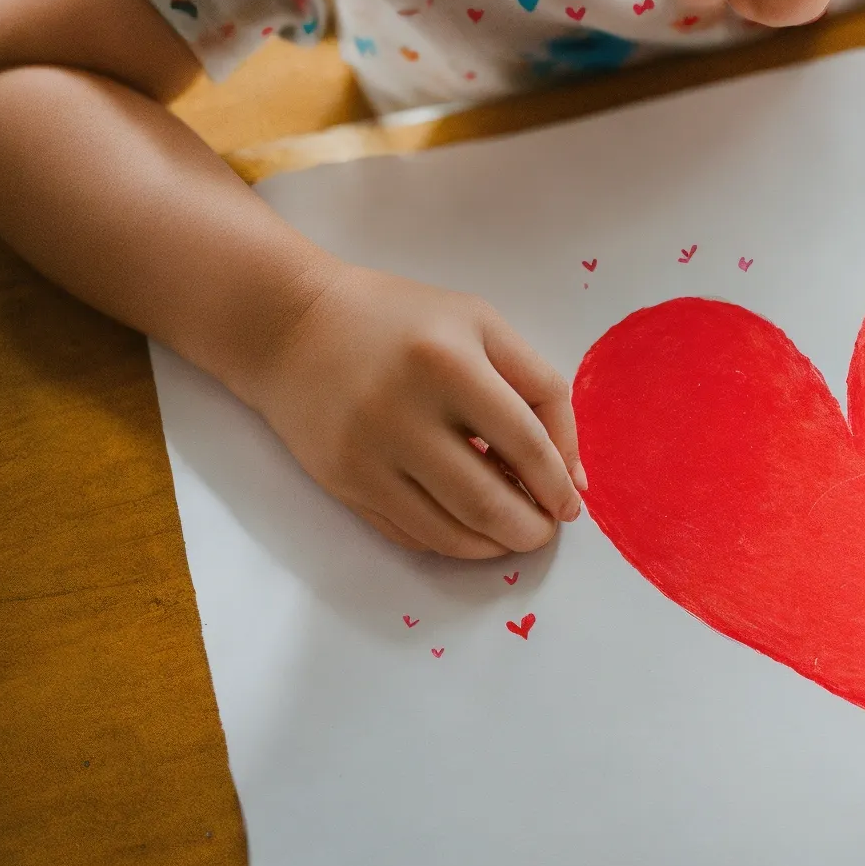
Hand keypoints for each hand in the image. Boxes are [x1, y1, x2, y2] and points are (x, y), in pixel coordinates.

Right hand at [241, 261, 584, 556]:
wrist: (291, 326)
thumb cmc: (401, 320)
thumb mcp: (481, 325)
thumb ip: (541, 389)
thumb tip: (573, 477)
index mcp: (449, 362)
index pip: (524, 445)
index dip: (557, 485)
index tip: (571, 504)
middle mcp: (404, 412)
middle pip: (487, 502)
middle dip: (530, 529)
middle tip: (545, 530)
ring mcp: (368, 454)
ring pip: (449, 531)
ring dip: (494, 544)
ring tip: (513, 533)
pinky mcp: (343, 483)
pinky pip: (410, 533)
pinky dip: (451, 542)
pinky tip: (469, 530)